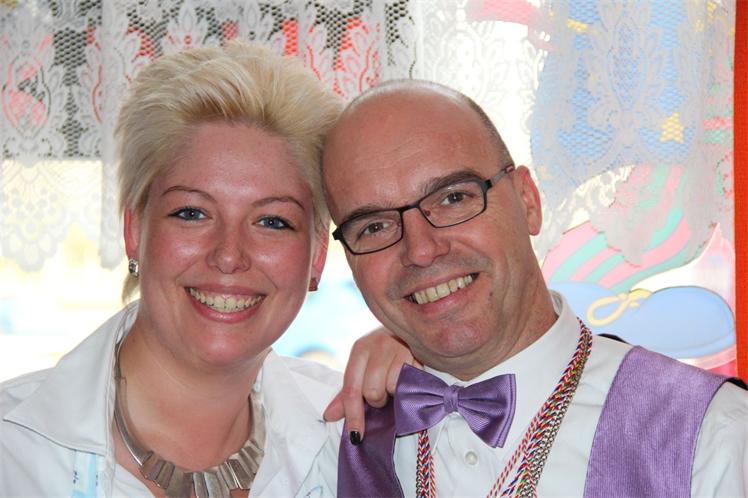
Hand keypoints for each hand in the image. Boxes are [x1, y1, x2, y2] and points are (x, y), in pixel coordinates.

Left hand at [323, 326, 418, 442]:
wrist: (414, 332)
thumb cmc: (385, 355)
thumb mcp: (363, 369)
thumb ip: (347, 394)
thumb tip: (329, 416)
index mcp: (360, 349)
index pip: (351, 389)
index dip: (354, 415)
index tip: (356, 436)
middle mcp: (377, 345)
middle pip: (372, 391)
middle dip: (378, 399)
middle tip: (384, 391)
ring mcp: (398, 347)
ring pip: (391, 388)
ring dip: (394, 393)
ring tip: (396, 382)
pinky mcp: (417, 354)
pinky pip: (409, 384)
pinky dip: (408, 388)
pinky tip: (408, 379)